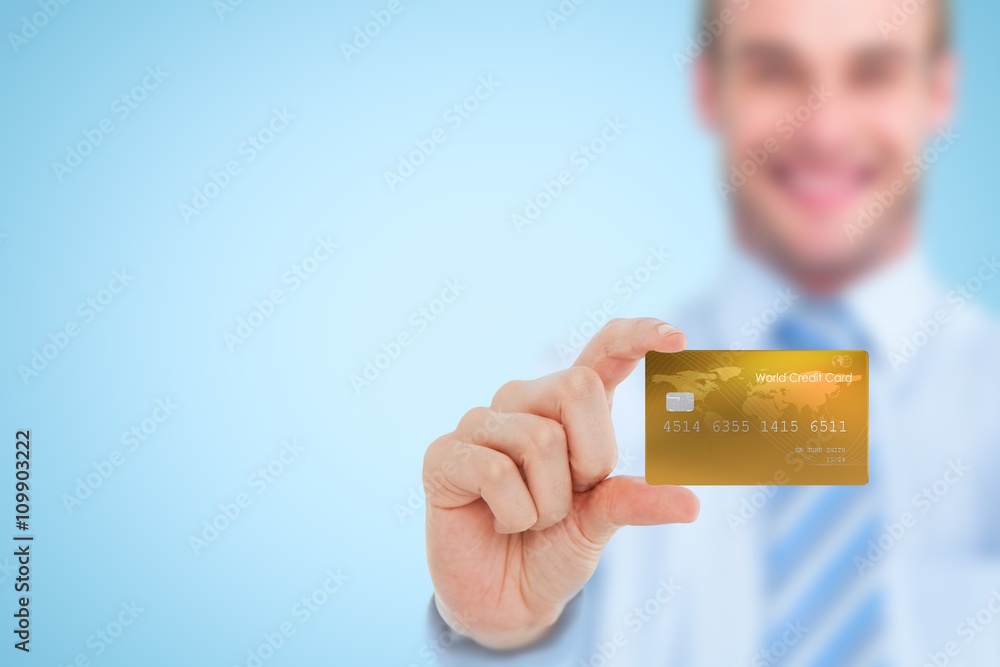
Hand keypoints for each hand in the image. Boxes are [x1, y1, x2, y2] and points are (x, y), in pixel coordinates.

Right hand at [423, 318, 699, 649]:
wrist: (507, 601)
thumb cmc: (553, 548)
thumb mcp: (600, 523)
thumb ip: (634, 501)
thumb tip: (690, 503)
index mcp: (567, 409)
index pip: (602, 353)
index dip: (636, 336)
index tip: (677, 338)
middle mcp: (522, 403)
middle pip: (577, 387)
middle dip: (590, 458)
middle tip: (571, 497)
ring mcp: (480, 425)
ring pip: (540, 439)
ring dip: (549, 502)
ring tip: (530, 519)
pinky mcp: (444, 455)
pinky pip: (495, 471)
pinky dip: (514, 514)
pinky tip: (500, 522)